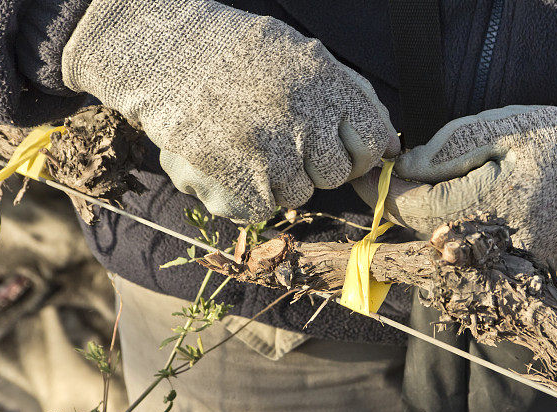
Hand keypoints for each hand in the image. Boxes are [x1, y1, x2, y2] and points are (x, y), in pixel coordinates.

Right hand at [62, 0, 399, 221]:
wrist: (162, 58)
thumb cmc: (238, 57)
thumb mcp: (303, 59)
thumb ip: (354, 99)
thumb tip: (393, 146)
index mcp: (323, 86)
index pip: (372, 143)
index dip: (358, 149)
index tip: (338, 144)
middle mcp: (301, 124)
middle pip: (334, 175)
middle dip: (314, 162)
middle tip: (281, 138)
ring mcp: (268, 159)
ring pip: (298, 195)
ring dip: (278, 178)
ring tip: (248, 144)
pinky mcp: (237, 187)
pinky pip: (261, 210)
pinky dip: (247, 194)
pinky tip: (229, 161)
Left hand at [353, 102, 556, 264]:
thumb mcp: (509, 126)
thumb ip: (452, 148)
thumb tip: (406, 171)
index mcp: (506, 198)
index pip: (423, 210)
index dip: (387, 196)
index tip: (367, 180)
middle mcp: (511, 240)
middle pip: (431, 234)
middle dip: (403, 209)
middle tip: (385, 184)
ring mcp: (521, 261)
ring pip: (451, 248)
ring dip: (425, 223)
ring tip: (419, 192)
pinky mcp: (527, 269)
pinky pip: (475, 255)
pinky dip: (455, 235)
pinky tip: (453, 211)